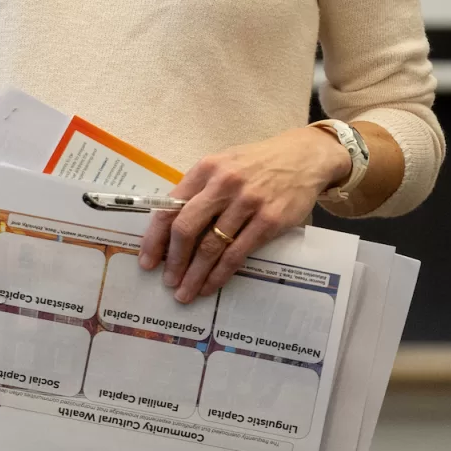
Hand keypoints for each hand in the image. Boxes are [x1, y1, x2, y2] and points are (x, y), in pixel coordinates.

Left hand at [135, 126, 349, 303]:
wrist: (303, 158)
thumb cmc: (256, 164)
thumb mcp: (222, 165)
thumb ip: (199, 190)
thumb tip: (171, 227)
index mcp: (205, 169)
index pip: (170, 207)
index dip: (155, 238)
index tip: (147, 261)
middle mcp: (223, 184)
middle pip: (186, 229)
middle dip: (173, 260)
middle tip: (168, 281)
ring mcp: (247, 203)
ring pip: (211, 246)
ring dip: (195, 274)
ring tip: (186, 292)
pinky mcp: (269, 221)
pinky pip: (237, 254)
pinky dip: (220, 274)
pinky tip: (211, 285)